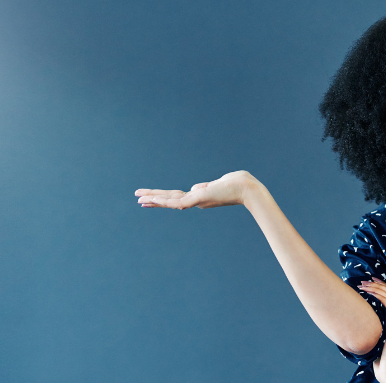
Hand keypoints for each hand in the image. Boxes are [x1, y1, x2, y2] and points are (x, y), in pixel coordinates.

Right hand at [135, 170, 259, 209]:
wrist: (248, 189)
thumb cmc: (237, 185)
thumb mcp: (217, 183)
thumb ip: (204, 186)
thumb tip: (195, 187)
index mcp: (199, 197)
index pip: (177, 196)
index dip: (163, 197)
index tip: (151, 198)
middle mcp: (196, 201)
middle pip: (170, 199)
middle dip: (153, 199)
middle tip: (137, 199)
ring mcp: (196, 201)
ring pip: (170, 201)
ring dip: (153, 200)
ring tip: (138, 199)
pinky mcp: (198, 200)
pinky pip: (177, 202)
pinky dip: (164, 201)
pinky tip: (153, 199)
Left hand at [359, 277, 385, 382]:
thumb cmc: (379, 355)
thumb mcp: (372, 336)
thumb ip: (367, 326)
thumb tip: (349, 319)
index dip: (380, 287)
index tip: (369, 281)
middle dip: (377, 285)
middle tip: (363, 281)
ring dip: (377, 289)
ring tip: (364, 285)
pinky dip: (381, 297)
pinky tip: (370, 294)